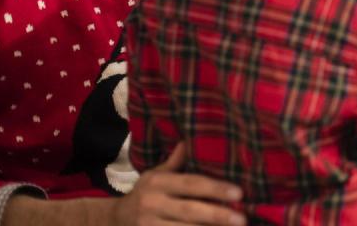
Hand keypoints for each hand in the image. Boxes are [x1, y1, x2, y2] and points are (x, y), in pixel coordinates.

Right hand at [113, 143, 245, 225]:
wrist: (114, 219)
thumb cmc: (145, 193)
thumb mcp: (155, 174)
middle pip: (190, 211)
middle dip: (217, 215)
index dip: (216, 188)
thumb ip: (176, 161)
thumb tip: (191, 139)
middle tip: (242, 219)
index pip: (191, 184)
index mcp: (158, 183)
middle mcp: (152, 204)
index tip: (239, 193)